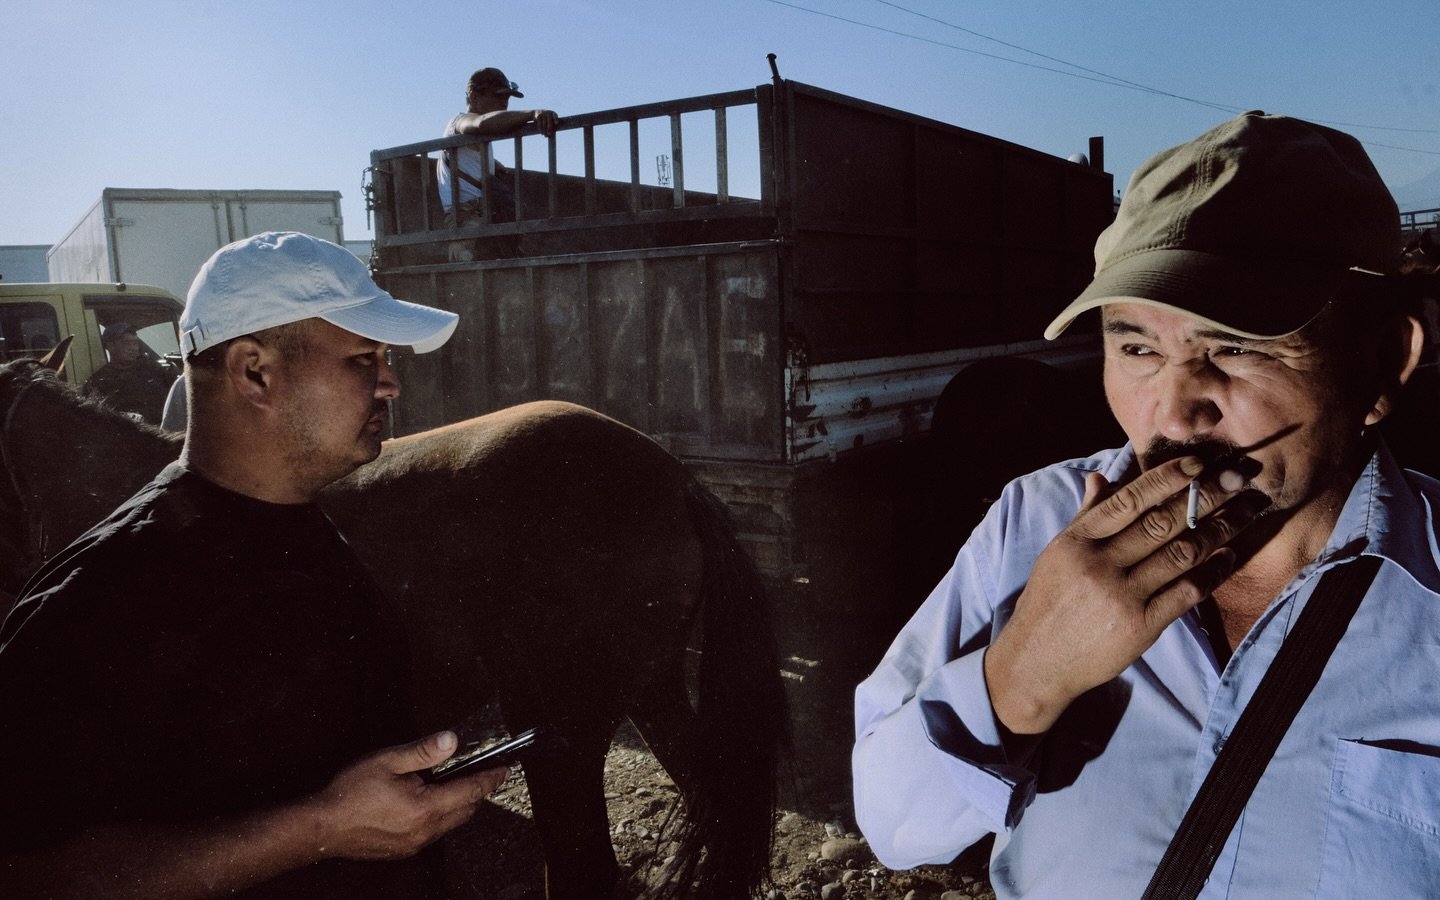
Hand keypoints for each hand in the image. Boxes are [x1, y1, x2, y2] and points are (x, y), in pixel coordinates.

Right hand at [307, 731, 509, 860]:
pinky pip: (434, 833)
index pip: (470, 791)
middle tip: (485, 774)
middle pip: (466, 811)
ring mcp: (415, 844)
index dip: (490, 778)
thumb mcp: (387, 761)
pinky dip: (441, 817)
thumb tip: (452, 740)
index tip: (505, 768)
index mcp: (426, 808)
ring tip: (458, 785)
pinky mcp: (403, 850)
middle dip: (478, 792)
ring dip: (460, 805)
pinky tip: (430, 803)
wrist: (322, 827)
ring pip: (451, 824)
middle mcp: (425, 830)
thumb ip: (423, 751)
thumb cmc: (351, 792)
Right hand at [530, 109, 557, 136]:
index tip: (556, 123)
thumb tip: (553, 135)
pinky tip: (541, 133)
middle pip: (549, 121)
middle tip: (549, 134)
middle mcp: (548, 113)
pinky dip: (540, 129)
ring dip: (544, 130)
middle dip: (549, 128)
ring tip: (545, 136)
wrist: (537, 113)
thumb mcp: (550, 120)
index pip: (555, 116)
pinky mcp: (538, 116)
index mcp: (553, 113)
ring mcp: (543, 114)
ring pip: (544, 123)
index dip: (555, 119)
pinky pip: (539, 123)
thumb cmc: (547, 119)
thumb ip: (553, 127)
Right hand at [984, 457, 1269, 733]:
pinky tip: (1230, 556)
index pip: (1129, 500)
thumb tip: (1101, 477)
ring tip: (1246, 511)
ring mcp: (1122, 596)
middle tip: (1239, 477)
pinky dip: (1213, 572)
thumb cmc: (1048, 603)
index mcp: (1077, 541)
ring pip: (1181, 553)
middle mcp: (1099, 564)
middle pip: (1162, 522)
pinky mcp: (1141, 626)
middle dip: (1206, 496)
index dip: (1167, 478)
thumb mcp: (1058, 554)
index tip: (1198, 463)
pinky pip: (1187, 592)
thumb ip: (1086, 516)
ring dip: (1220, 529)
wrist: (1037, 661)